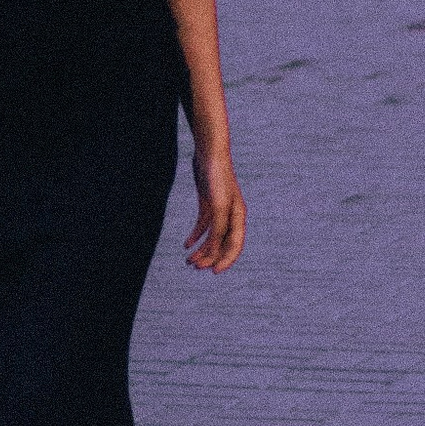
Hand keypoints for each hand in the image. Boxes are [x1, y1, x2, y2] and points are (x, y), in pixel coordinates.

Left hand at [184, 138, 245, 274]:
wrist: (209, 152)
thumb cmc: (217, 177)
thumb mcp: (217, 205)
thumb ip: (218, 227)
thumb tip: (214, 247)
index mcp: (238, 217)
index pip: (235, 245)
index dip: (226, 260)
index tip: (213, 272)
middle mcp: (231, 215)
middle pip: (222, 244)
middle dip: (209, 257)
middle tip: (194, 267)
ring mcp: (220, 210)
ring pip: (212, 237)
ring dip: (201, 250)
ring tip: (188, 261)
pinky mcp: (208, 203)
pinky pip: (203, 225)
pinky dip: (195, 236)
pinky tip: (186, 244)